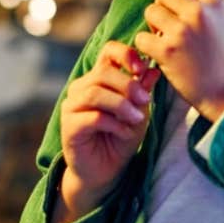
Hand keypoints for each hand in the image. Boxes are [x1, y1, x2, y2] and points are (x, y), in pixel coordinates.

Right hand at [55, 41, 159, 222]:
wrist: (106, 171)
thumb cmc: (122, 137)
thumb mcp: (140, 111)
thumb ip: (143, 91)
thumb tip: (153, 69)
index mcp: (98, 78)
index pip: (108, 51)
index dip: (126, 54)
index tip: (142, 68)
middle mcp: (81, 87)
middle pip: (103, 72)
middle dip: (128, 85)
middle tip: (146, 100)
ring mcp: (72, 106)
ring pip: (95, 93)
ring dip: (121, 105)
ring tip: (137, 118)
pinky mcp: (69, 126)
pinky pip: (93, 117)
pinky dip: (114, 124)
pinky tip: (125, 133)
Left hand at [135, 0, 223, 121]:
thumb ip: (204, 4)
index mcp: (216, 4)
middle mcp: (199, 13)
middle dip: (163, 7)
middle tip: (169, 24)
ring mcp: (182, 32)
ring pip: (151, 12)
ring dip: (153, 26)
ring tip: (167, 40)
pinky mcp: (167, 52)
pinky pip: (142, 37)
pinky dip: (147, 46)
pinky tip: (160, 54)